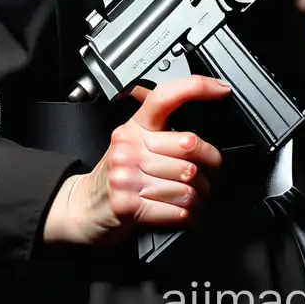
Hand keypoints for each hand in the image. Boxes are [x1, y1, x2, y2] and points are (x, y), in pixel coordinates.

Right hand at [43, 75, 229, 247]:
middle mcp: (129, 147)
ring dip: (200, 197)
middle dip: (210, 164)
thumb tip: (200, 118)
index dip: (197, 87)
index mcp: (135, 127)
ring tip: (193, 198)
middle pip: (190, 146)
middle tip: (210, 174)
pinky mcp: (128, 205)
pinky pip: (178, 210)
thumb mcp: (132, 144)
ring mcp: (127, 176)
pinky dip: (188, 216)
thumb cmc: (117, 176)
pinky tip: (182, 213)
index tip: (221, 89)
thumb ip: (160, 131)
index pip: (165, 96)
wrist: (83, 209)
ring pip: (188, 183)